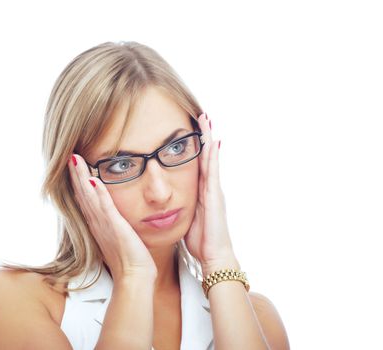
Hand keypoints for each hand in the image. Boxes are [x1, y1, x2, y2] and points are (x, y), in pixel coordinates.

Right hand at [68, 153, 157, 280]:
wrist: (134, 278)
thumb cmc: (130, 260)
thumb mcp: (119, 238)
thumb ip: (114, 224)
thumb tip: (113, 215)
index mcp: (97, 224)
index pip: (85, 198)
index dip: (78, 181)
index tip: (74, 164)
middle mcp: (97, 223)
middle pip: (82, 194)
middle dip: (76, 174)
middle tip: (70, 155)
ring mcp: (105, 225)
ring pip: (89, 197)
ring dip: (82, 178)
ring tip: (75, 160)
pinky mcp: (116, 228)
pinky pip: (106, 208)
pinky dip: (100, 195)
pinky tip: (95, 180)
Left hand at [184, 113, 237, 270]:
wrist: (214, 256)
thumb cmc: (201, 241)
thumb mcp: (187, 219)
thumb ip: (182, 206)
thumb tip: (168, 201)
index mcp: (201, 193)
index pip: (196, 165)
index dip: (194, 148)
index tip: (189, 131)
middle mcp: (209, 188)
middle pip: (204, 156)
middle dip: (203, 137)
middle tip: (200, 116)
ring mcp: (214, 190)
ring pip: (210, 158)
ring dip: (208, 139)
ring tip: (206, 120)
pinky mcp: (215, 196)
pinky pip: (212, 171)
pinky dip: (212, 155)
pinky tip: (212, 141)